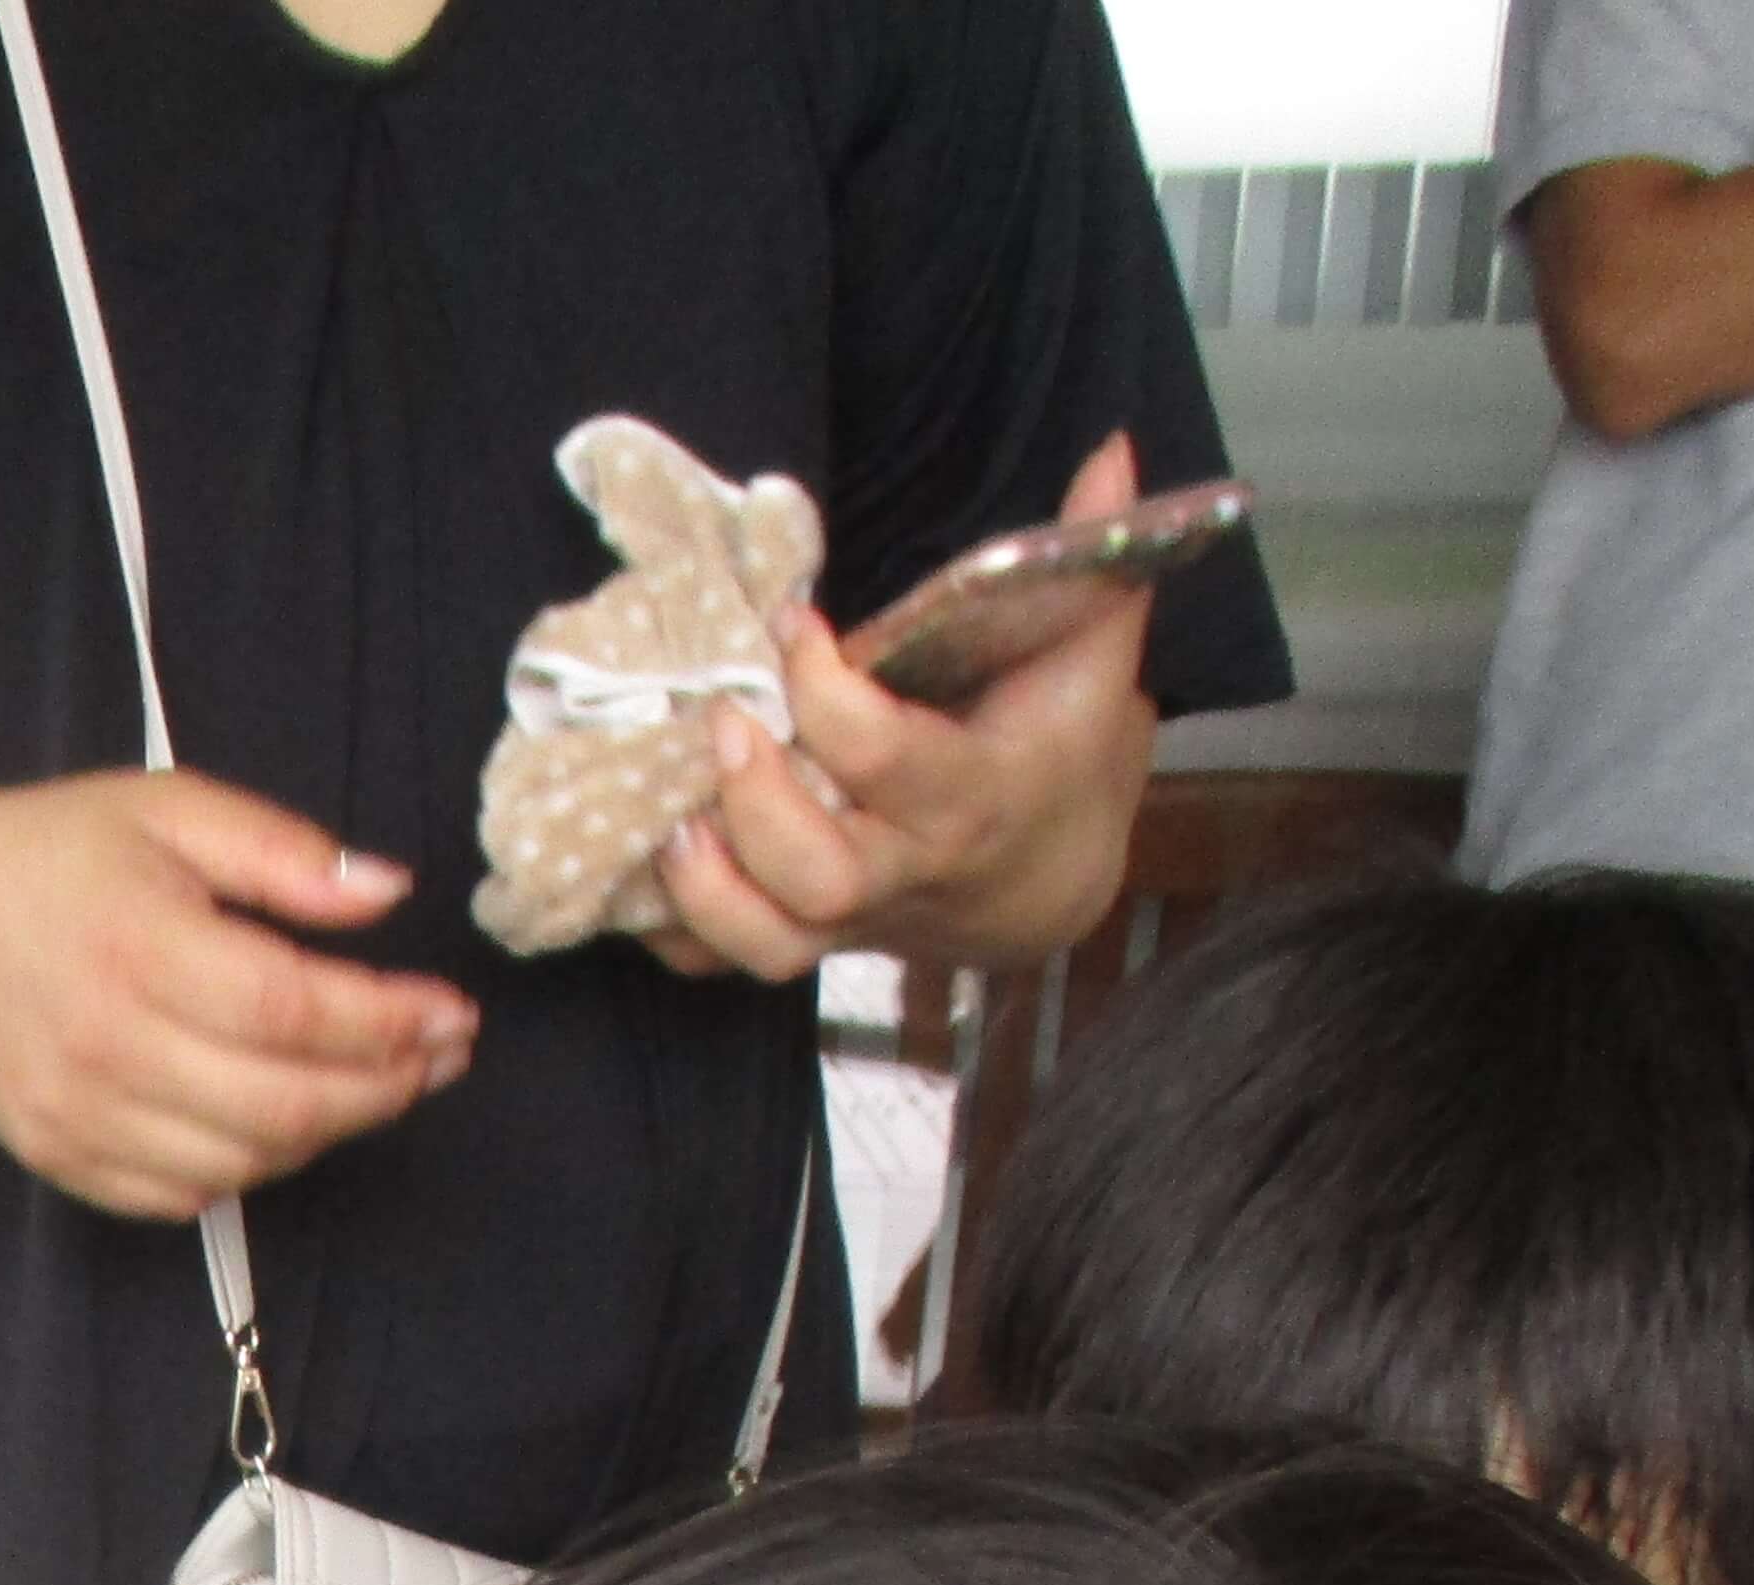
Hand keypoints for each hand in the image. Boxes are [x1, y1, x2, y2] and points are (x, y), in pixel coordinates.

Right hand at [0, 773, 474, 1218]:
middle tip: (436, 1057)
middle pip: (281, 1104)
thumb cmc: (61, 856)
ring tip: (369, 1083)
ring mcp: (76, 1113)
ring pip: (244, 1161)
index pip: (290, 1010)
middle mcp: (103, 1042)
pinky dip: (251, 1166)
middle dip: (384, 1089)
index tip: (450, 1013)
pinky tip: (277, 1116)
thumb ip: (282, 850)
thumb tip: (387, 893)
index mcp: (136, 943)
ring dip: (328, 1132)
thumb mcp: (172, 810)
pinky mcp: (60, 1157)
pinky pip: (185, 1194)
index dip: (387, 1023)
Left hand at [646, 432, 1160, 982]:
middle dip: (758, 804)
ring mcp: (852, 921)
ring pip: (769, 943)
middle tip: (721, 722)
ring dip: (704, 889)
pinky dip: (677, 930)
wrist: (1047, 882)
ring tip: (667, 812)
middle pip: (821, 875)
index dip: (828, 694)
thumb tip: (1111, 450)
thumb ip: (1092, 557)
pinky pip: (725, 965)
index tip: (792, 622)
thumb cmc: (1060, 752)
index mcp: (974, 798)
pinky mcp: (810, 940)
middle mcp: (908, 871)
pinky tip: (642, 863)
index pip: (890, 761)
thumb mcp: (1093, 656)